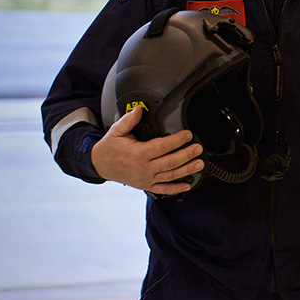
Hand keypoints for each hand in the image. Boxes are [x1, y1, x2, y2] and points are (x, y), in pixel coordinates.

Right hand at [90, 106, 204, 195]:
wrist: (100, 164)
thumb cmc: (110, 148)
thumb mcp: (117, 131)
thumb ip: (130, 120)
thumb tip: (139, 110)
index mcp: (138, 154)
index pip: (162, 146)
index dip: (177, 140)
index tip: (188, 134)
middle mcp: (143, 168)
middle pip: (170, 162)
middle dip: (187, 154)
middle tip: (198, 148)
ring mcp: (146, 178)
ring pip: (171, 175)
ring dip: (187, 170)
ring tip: (200, 164)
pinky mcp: (146, 185)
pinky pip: (163, 189)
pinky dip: (176, 188)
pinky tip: (188, 185)